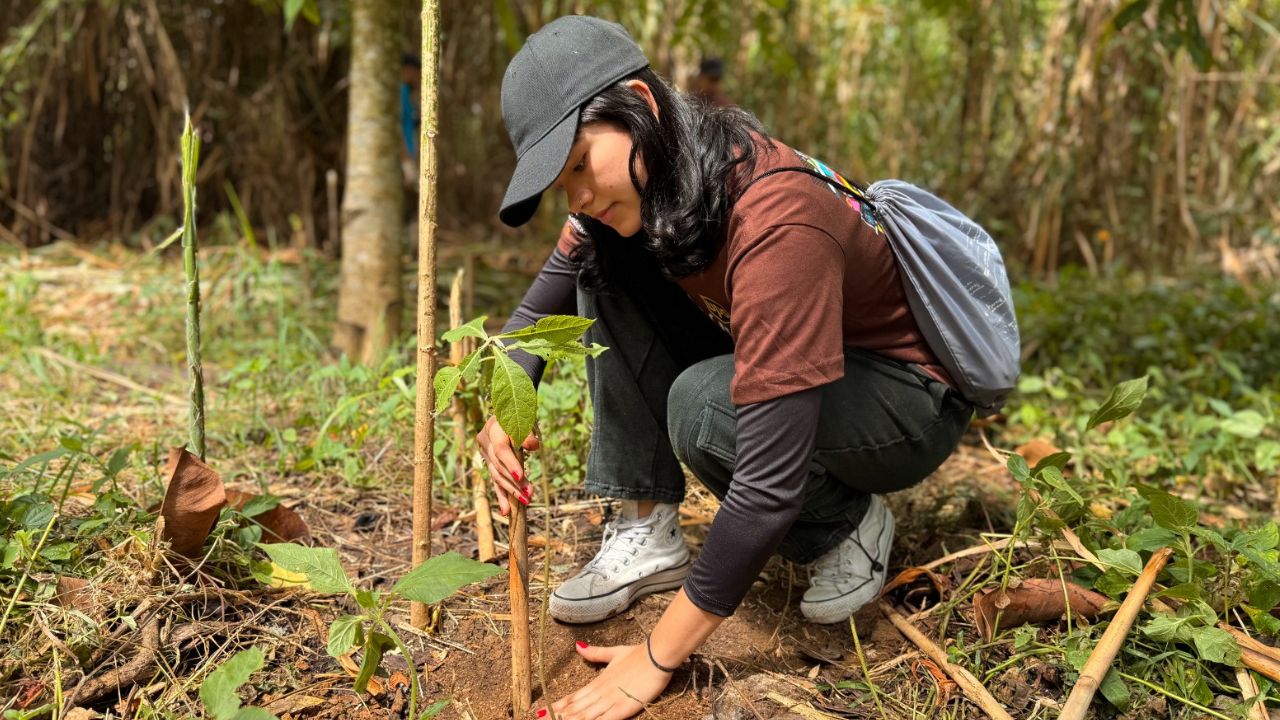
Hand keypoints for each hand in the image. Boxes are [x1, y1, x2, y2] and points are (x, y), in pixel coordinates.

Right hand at [475, 415, 539, 515]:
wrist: (508, 414)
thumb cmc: (519, 416)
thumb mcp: (524, 420)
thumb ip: (528, 434)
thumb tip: (533, 446)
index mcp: (492, 428)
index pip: (500, 449)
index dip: (510, 463)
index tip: (520, 476)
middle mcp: (484, 442)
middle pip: (499, 466)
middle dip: (514, 482)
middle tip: (529, 494)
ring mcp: (484, 454)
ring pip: (497, 476)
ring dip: (511, 491)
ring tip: (525, 501)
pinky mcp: (488, 464)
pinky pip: (494, 482)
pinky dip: (501, 496)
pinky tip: (506, 511)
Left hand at [540, 642, 672, 719]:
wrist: (655, 655)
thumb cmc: (638, 654)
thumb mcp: (614, 653)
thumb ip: (595, 653)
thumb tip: (578, 647)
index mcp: (597, 681)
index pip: (572, 697)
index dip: (557, 706)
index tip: (539, 711)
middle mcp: (600, 693)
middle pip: (573, 709)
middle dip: (555, 716)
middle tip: (538, 719)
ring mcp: (610, 701)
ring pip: (583, 716)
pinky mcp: (622, 709)